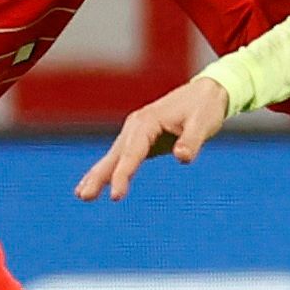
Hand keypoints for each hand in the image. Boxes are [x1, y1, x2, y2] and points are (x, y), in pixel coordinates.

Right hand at [75, 77, 232, 200]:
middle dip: (99, 176)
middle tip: (84, 196)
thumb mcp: (202, 123)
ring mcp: (135, 132)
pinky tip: (95, 183)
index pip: (132, 153)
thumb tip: (182, 158)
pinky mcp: (140, 139)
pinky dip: (108, 170)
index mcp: (147, 122)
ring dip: (97, 175)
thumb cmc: (204, 108)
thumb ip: (192, 141)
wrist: (207, 93)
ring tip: (82, 195)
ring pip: (113, 157)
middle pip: (115, 155)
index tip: (115, 196)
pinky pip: (121, 157)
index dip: (123, 175)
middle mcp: (136, 126)